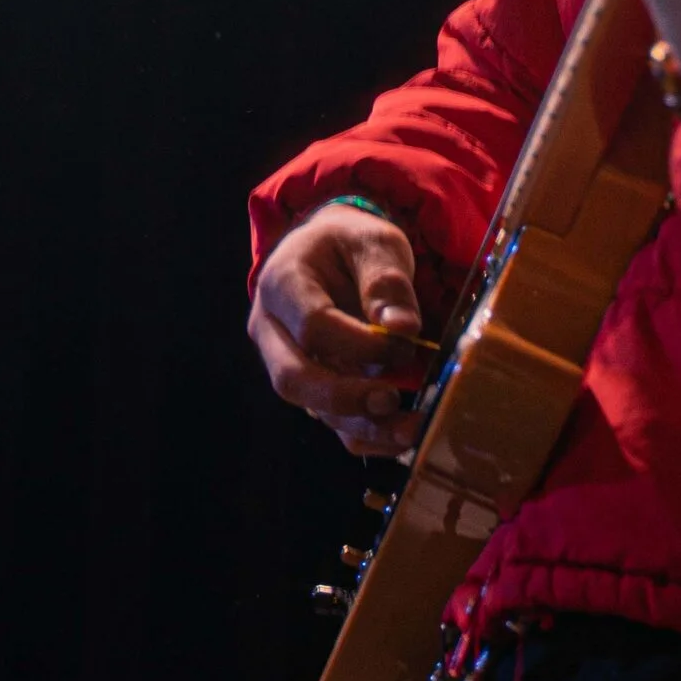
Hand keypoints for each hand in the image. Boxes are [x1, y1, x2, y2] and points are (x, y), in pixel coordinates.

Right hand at [250, 202, 428, 456]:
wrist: (331, 252)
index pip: (312, 325)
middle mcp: (271, 328)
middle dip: (345, 398)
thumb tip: (402, 327)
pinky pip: (329, 421)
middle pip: (294, 377)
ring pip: (311, 408)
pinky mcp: (310, 386)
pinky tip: (399, 437)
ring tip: (409, 430)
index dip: (359, 344)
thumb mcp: (374, 242)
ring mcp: (285, 362)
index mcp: (281, 283)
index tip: (404, 344)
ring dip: (361, 425)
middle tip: (392, 401)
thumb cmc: (349, 245)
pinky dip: (364, 435)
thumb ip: (386, 281)